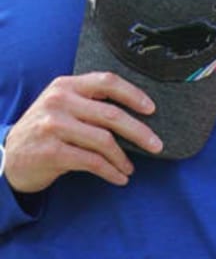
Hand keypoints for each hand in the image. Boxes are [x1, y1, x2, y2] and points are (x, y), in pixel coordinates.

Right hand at [4, 73, 162, 192]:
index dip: (134, 94)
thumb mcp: (62, 106)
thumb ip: (91, 102)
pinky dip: (110, 171)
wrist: (8, 158)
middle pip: (111, 114)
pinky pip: (92, 162)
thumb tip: (138, 114)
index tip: (152, 109)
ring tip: (131, 167)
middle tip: (157, 145)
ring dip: (123, 158)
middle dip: (140, 131)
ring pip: (104, 140)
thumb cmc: (46, 130)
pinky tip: (119, 177)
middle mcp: (59, 102)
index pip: (108, 81)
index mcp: (66, 85)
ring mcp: (53, 126)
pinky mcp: (51, 152)